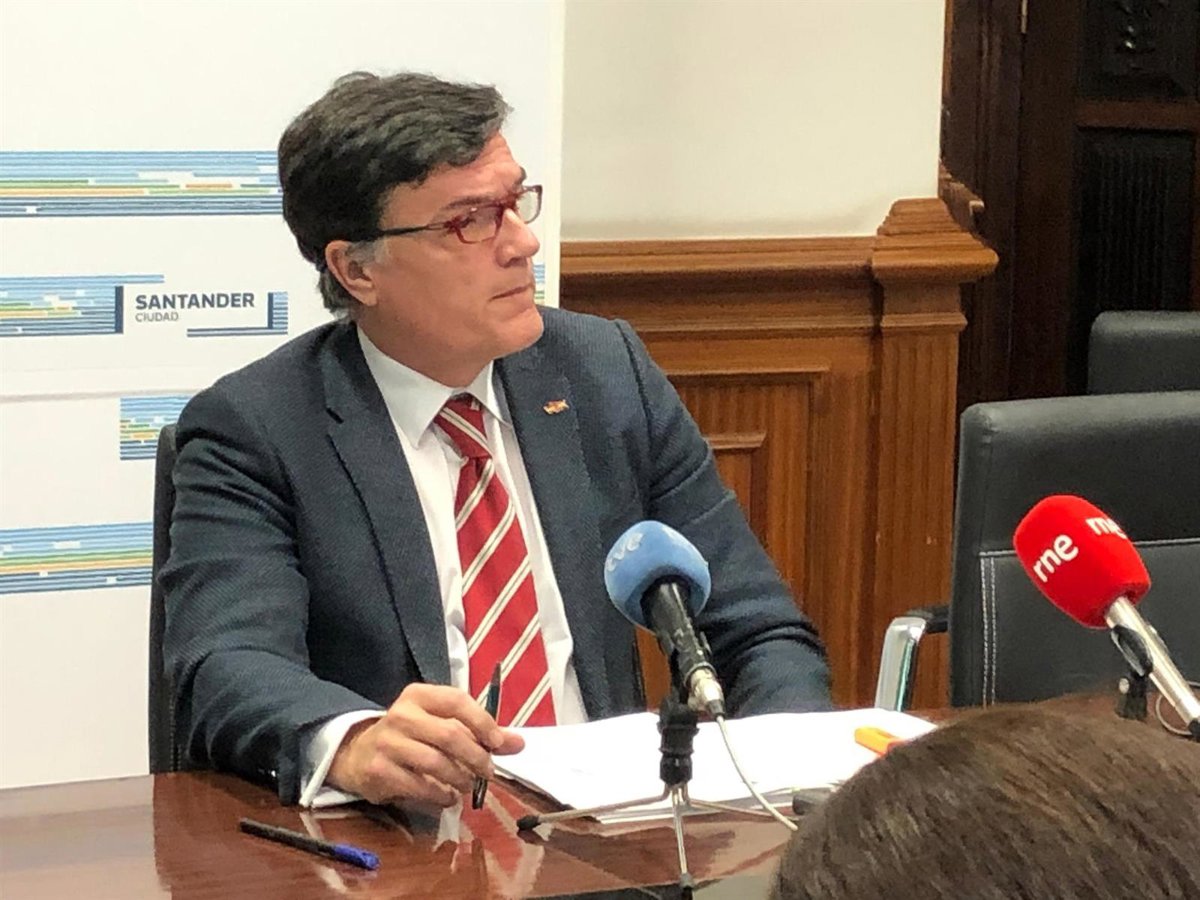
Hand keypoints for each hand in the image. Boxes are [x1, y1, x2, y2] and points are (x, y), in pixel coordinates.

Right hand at [327, 683, 524, 807]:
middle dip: (475, 757)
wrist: (359, 754)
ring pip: (435, 763)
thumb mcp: (441, 725)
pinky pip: (419, 786)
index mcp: (420, 695)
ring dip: (460, 779)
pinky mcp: (378, 770)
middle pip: (449, 734)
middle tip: (488, 772)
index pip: (456, 701)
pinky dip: (441, 796)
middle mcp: (401, 714)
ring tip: (468, 787)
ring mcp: (387, 742)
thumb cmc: (411, 736)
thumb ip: (480, 733)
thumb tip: (519, 744)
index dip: (482, 721)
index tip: (498, 743)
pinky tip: (448, 797)